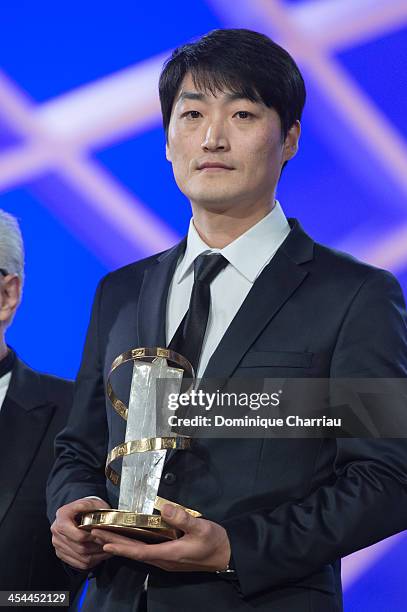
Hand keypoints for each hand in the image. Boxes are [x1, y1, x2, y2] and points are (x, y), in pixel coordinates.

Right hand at [51, 497, 112, 570]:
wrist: (77, 513)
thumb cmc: (86, 507)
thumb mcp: (91, 501)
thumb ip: (92, 506)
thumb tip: (96, 513)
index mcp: (62, 517)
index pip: (79, 536)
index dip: (94, 538)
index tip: (105, 536)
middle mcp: (56, 532)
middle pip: (80, 548)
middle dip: (98, 548)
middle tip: (111, 545)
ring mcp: (58, 544)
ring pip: (81, 558)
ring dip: (97, 556)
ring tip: (108, 550)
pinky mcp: (61, 553)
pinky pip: (78, 563)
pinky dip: (92, 561)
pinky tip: (101, 555)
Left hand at [93, 504, 230, 572]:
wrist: (227, 556)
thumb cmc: (215, 542)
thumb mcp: (202, 527)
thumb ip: (182, 518)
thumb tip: (163, 507)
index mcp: (169, 554)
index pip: (139, 552)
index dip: (121, 547)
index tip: (104, 541)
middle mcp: (164, 560)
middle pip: (134, 553)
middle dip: (114, 544)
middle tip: (94, 535)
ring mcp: (166, 559)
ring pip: (139, 553)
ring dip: (121, 545)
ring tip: (105, 536)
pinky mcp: (170, 556)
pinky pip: (146, 551)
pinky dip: (133, 545)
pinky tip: (128, 539)